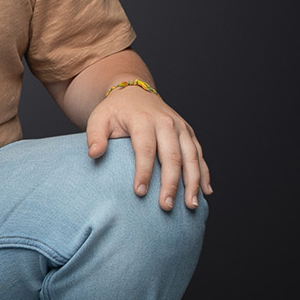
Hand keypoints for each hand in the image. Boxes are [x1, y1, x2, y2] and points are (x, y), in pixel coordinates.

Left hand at [87, 88, 210, 209]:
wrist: (135, 93)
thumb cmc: (115, 111)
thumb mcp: (98, 119)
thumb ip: (94, 136)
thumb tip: (94, 154)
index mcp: (143, 120)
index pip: (145, 149)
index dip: (143, 171)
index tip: (140, 192)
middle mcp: (166, 123)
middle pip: (172, 156)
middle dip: (171, 183)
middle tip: (166, 206)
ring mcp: (181, 128)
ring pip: (191, 157)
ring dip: (193, 182)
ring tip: (191, 205)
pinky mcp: (189, 134)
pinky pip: (199, 155)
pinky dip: (204, 173)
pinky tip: (206, 192)